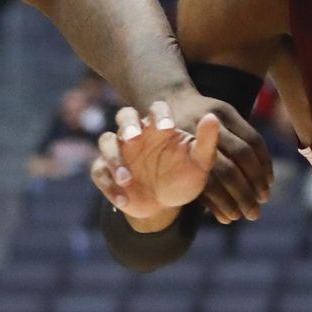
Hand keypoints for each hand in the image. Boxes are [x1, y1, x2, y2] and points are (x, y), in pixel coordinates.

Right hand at [90, 98, 269, 227]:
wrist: (166, 204)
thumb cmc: (184, 175)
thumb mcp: (199, 162)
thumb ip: (206, 141)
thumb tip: (212, 116)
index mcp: (159, 126)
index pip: (156, 108)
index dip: (160, 114)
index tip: (167, 128)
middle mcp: (136, 133)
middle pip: (124, 115)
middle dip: (127, 124)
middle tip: (134, 138)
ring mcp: (119, 151)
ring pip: (106, 141)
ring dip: (114, 158)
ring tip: (127, 180)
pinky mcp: (106, 171)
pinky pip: (99, 172)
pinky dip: (109, 186)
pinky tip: (125, 201)